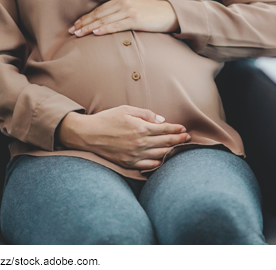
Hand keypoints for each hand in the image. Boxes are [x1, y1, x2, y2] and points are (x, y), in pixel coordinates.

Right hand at [57, 106, 190, 169]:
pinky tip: (164, 161)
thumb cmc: (107, 119)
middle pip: (166, 142)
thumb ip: (146, 114)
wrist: (87, 134)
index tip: (184, 129)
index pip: (165, 129)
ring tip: (180, 148)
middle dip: (179, 140)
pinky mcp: (128, 163)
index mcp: (140, 128)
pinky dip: (158, 164)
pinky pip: (148, 166)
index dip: (176, 129)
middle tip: (188, 138)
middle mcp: (140, 143)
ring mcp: (135, 155)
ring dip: (172, 151)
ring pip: (160, 155)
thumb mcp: (126, 110)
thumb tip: (162, 119)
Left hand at [68, 0, 178, 36]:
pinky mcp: (135, 20)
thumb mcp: (135, 7)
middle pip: (99, 15)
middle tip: (72, 31)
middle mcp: (123, 3)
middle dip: (84, 23)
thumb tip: (108, 20)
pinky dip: (104, 29)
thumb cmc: (153, 13)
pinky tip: (95, 33)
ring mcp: (129, 11)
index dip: (86, 17)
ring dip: (90, 28)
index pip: (99, 9)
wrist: (170, 13)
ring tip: (79, 34)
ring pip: (104, 20)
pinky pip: (116, 25)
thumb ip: (122, 11)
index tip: (76, 24)